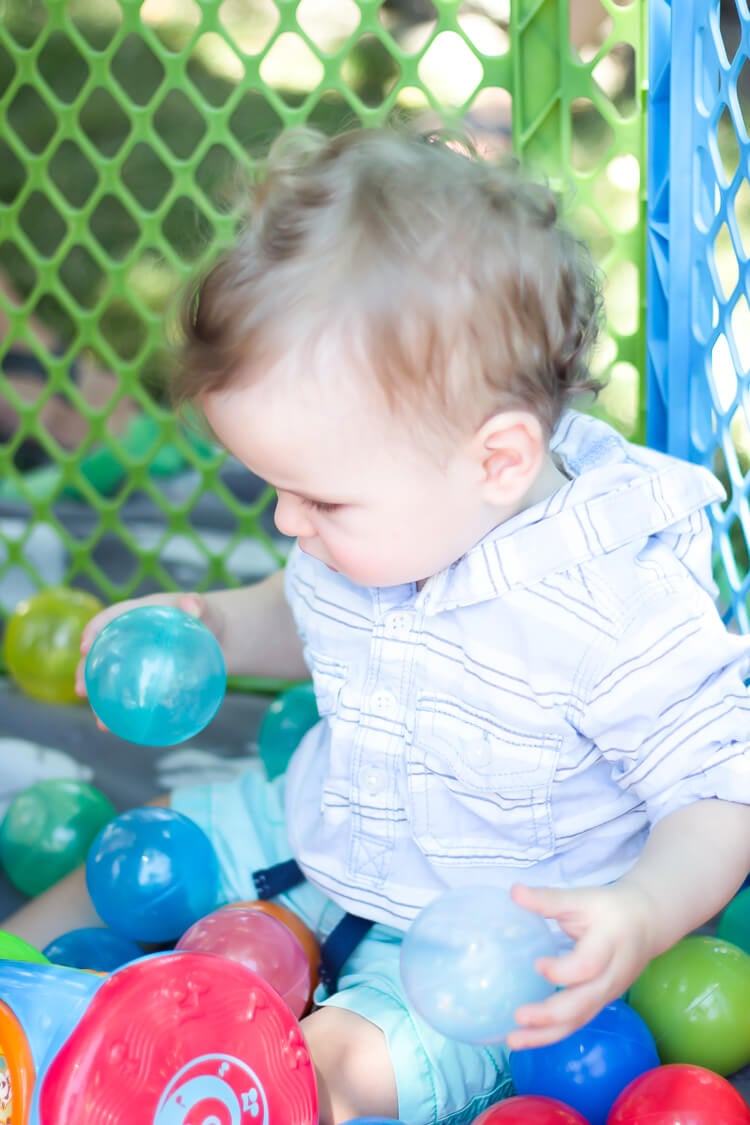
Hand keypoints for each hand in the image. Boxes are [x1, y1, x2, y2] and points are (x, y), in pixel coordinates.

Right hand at [74, 592, 223, 724]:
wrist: (216, 637)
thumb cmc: (206, 617)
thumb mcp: (204, 609)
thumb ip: (197, 604)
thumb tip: (193, 606)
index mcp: (137, 614)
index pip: (109, 618)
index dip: (93, 629)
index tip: (84, 646)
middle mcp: (130, 637)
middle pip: (100, 652)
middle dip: (84, 670)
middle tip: (81, 690)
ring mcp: (135, 659)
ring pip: (109, 677)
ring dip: (99, 697)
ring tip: (99, 719)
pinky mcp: (145, 677)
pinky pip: (129, 692)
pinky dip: (122, 709)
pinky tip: (119, 728)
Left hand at [505, 881, 656, 1050]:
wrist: (647, 923)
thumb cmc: (609, 908)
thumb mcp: (582, 897)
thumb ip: (549, 899)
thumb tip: (513, 891)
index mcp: (609, 944)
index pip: (589, 966)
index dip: (563, 970)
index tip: (537, 964)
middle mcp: (610, 976)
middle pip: (584, 1004)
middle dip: (551, 1014)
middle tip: (518, 1016)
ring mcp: (606, 994)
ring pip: (579, 1020)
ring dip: (546, 1034)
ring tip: (513, 1041)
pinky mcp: (599, 1002)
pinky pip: (576, 1022)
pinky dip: (551, 1033)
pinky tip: (525, 1037)